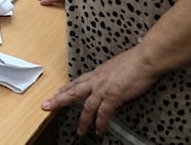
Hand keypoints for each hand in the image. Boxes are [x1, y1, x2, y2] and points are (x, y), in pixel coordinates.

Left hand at [41, 47, 159, 136]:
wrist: (145, 59)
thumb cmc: (135, 60)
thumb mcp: (116, 65)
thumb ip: (110, 73)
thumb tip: (111, 78)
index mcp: (97, 72)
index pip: (77, 81)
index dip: (66, 88)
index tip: (56, 92)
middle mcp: (96, 80)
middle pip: (73, 92)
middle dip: (58, 100)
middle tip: (46, 106)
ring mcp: (103, 88)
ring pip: (86, 106)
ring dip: (82, 120)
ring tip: (79, 131)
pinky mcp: (113, 96)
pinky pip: (103, 113)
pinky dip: (100, 123)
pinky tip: (98, 131)